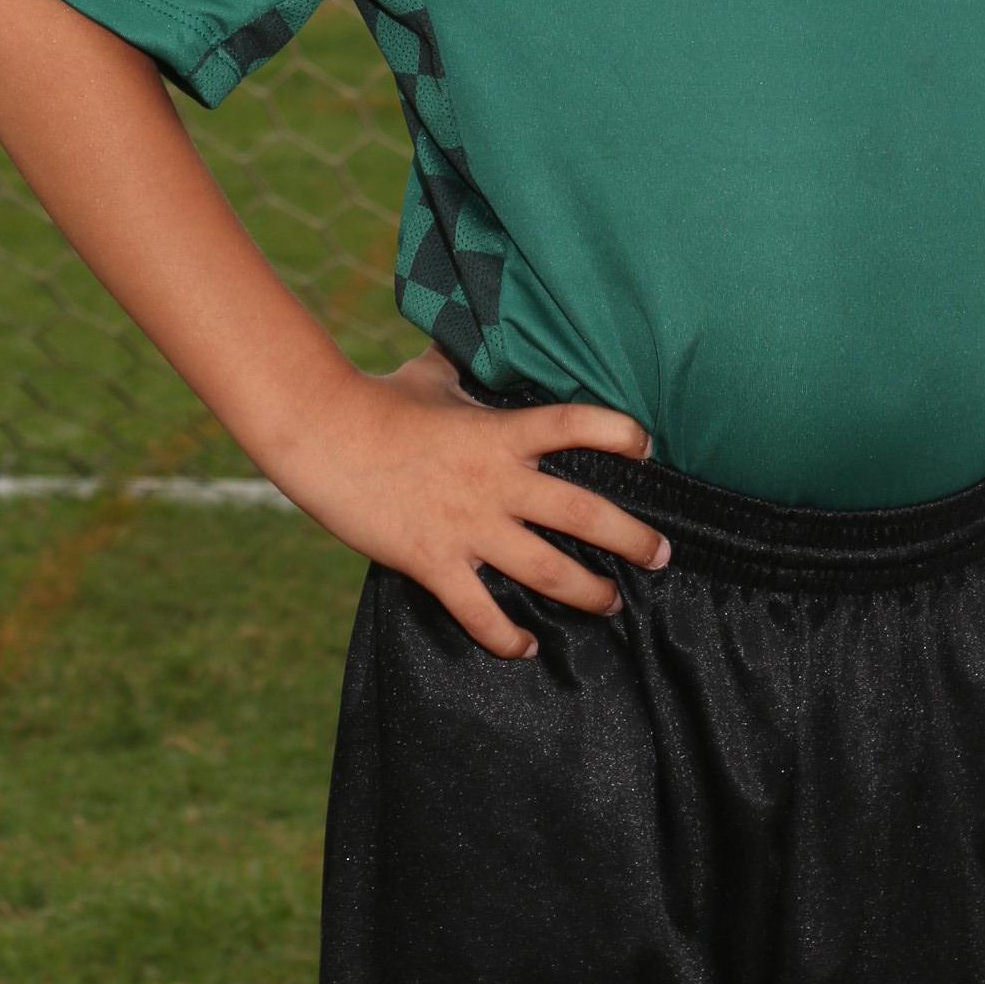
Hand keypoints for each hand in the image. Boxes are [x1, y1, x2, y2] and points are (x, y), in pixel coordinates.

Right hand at [273, 348, 665, 660]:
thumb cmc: (377, 400)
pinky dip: (507, 637)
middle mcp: (494, 482)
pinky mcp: (433, 562)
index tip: (646, 446)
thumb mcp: (430, 374)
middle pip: (581, 513)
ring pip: (545, 570)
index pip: (575, 424)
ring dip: (587, 591)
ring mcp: (466, 526)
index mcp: (499, 433)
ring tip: (610, 603)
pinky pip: (480, 613)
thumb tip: (471, 336)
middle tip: (662, 553)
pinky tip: (527, 647)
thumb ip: (463, 368)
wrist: (322, 435)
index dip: (617, 433)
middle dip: (631, 538)